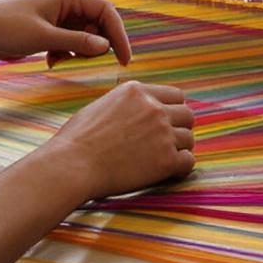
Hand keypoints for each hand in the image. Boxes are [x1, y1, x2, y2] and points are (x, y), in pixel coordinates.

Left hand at [0, 0, 132, 67]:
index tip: (124, 58)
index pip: (106, 11)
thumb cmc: (5, 27)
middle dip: (96, 45)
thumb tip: (106, 47)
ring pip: (82, 36)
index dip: (118, 34)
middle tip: (90, 64)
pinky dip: (65, 54)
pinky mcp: (46, 29)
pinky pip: (68, 42)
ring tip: (63, 61)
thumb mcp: (44, 37)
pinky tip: (51, 62)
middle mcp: (64, 3)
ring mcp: (55, 16)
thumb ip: (77, 41)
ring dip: (79, 52)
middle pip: (96, 24)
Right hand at [45, 81, 194, 198]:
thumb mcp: (101, 106)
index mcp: (137, 91)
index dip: (173, 110)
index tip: (166, 122)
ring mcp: (162, 133)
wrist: (73, 164)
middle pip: (187, 115)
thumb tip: (137, 110)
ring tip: (161, 159)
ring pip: (189, 139)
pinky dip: (180, 167)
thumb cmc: (77, 139)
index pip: (176, 95)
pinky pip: (189, 161)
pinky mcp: (166, 159)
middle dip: (180, 128)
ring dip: (179, 149)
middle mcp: (154, 108)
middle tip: (167, 142)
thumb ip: (126, 104)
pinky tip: (166, 171)